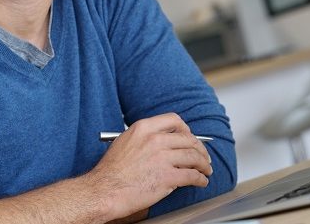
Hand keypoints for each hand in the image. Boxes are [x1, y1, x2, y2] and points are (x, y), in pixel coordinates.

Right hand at [86, 113, 212, 220]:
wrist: (104, 190)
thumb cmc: (111, 171)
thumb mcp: (125, 142)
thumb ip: (145, 138)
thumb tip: (163, 141)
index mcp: (144, 128)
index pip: (174, 120)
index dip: (186, 130)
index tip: (190, 137)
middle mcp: (155, 140)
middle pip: (188, 139)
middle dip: (200, 149)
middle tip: (203, 156)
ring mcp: (162, 158)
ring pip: (194, 157)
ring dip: (203, 164)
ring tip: (206, 170)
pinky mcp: (167, 177)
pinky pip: (192, 175)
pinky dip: (200, 179)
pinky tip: (201, 181)